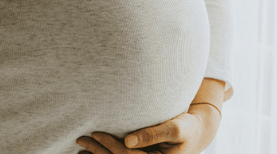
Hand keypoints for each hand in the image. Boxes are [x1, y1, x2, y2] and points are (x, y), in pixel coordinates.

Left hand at [75, 104, 220, 153]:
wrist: (197, 131)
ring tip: (80, 148)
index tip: (94, 134)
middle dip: (99, 152)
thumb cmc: (188, 125)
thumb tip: (128, 140)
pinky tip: (93, 151)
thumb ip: (153, 134)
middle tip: (80, 140)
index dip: (110, 146)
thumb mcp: (175, 127)